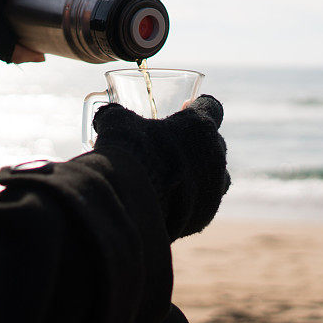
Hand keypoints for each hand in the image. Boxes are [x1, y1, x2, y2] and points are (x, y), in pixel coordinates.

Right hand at [92, 95, 230, 241]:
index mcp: (200, 126)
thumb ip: (118, 116)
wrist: (132, 202)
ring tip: (177, 178)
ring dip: (202, 174)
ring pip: (217, 176)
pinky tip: (171, 202)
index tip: (186, 108)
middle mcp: (216, 155)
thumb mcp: (119, 123)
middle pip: (216, 143)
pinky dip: (192, 201)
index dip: (198, 106)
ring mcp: (215, 187)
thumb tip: (106, 114)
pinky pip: (204, 203)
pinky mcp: (206, 215)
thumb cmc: (130, 152)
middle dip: (199, 143)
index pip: (211, 107)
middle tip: (176, 146)